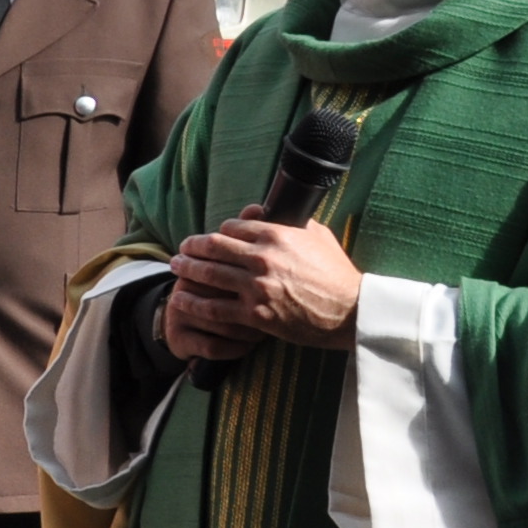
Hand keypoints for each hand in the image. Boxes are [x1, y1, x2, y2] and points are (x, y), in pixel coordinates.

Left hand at [168, 210, 360, 355]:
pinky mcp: (255, 314)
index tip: (211, 238)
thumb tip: (275, 213)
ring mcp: (256, 287)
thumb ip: (294, 223)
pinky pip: (214, 307)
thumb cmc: (337, 274)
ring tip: (175, 268)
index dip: (217, 232)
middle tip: (181, 249)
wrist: (351, 311)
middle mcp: (262, 258)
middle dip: (192, 247)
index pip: (231, 227)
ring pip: (208, 274)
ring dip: (186, 269)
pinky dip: (194, 302)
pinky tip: (181, 298)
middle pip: (213, 247)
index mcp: (276, 235)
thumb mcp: (319, 237)